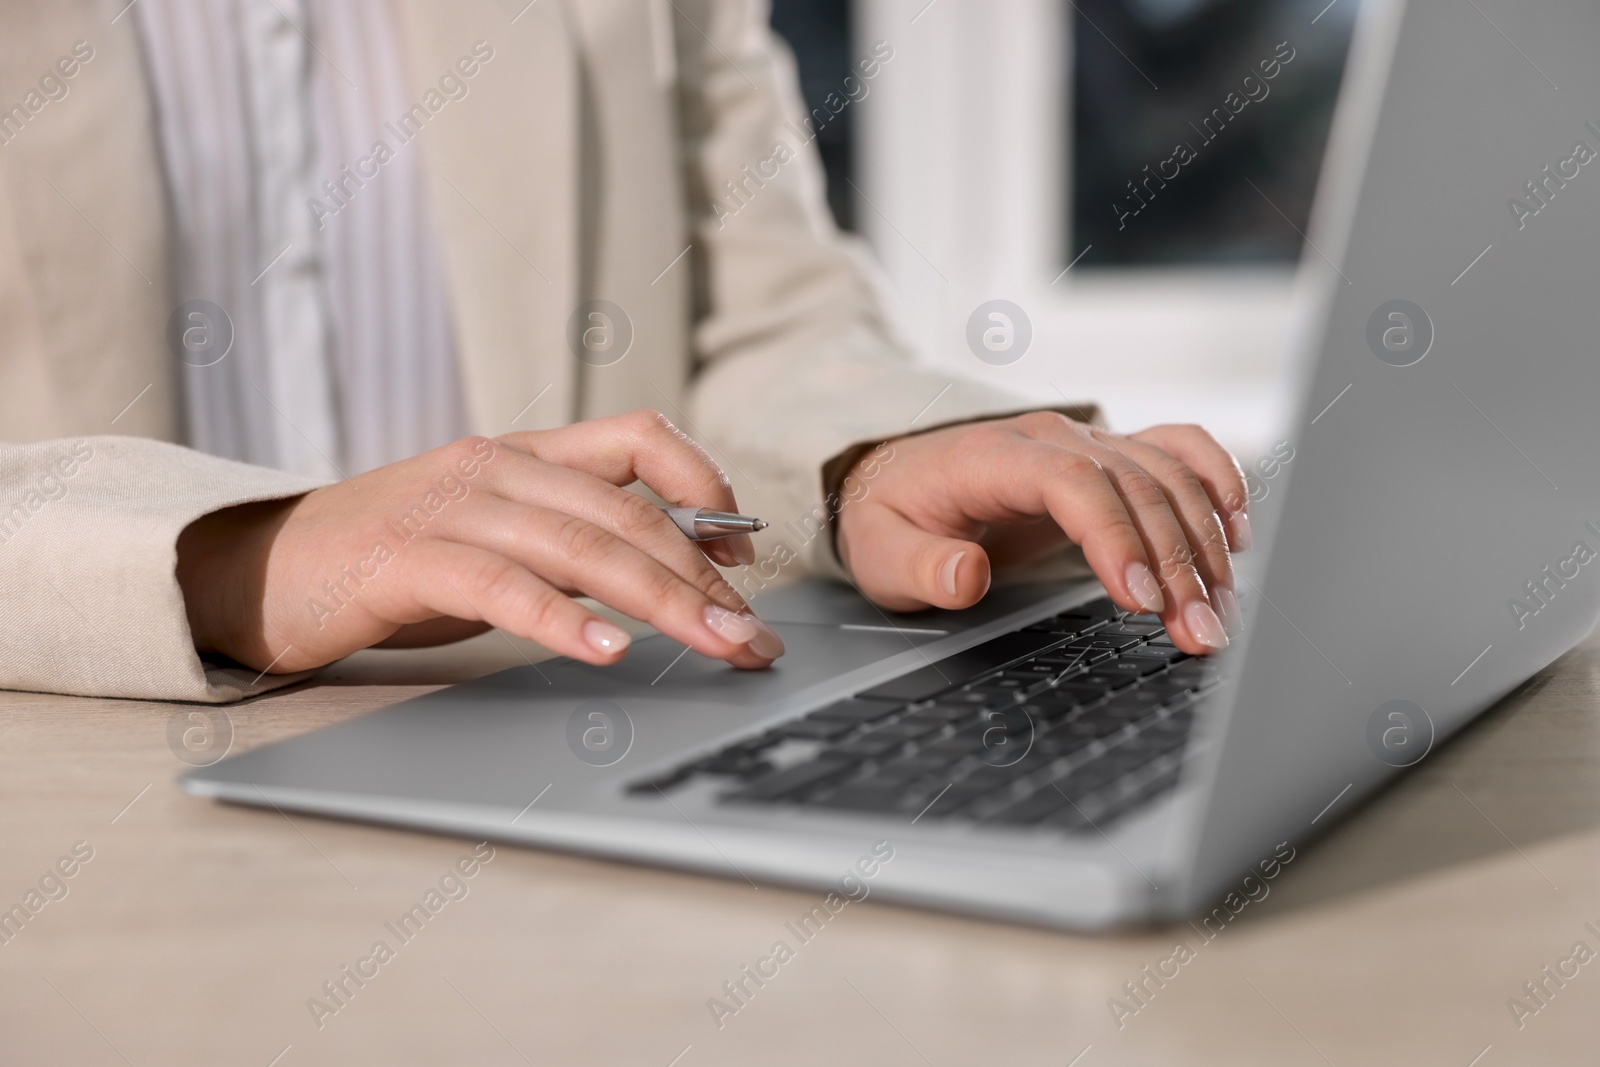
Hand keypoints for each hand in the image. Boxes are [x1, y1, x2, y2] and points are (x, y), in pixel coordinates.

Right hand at [176, 411, 784, 673]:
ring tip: (717, 648)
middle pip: (629, 513)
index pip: (639, 438)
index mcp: (523, 454)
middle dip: (706, 580)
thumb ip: (568, 538)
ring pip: (584, 546)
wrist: (260, 571)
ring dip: (664, 604)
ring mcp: (451, 506)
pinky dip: (562, 620)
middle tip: (754, 638)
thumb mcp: (493, 535)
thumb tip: (668, 574)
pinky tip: (606, 650)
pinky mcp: (408, 558)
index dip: (704, 487)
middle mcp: (495, 466)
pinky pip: (504, 586)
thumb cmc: (390, 562)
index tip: (743, 554)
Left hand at [834, 412, 1250, 655]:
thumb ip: (921, 568)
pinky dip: (1217, 483)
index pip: (1074, 483)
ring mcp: (1088, 440)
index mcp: (994, 456)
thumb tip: (964, 576)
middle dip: (1176, 564)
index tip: (1139, 601)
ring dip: (1205, 544)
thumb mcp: (881, 552)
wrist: (897, 476)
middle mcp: (1052, 438)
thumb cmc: (893, 516)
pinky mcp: (1111, 455)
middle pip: (1136, 486)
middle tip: (1199, 632)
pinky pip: (1179, 450)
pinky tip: (1237, 535)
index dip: (1115, 538)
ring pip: (1169, 476)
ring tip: (1218, 614)